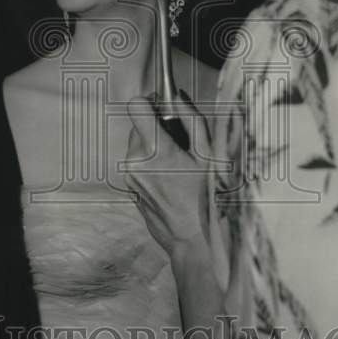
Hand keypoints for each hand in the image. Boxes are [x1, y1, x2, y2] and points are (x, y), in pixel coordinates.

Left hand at [123, 91, 210, 256]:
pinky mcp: (128, 186)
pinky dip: (149, 162)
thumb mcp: (209, 157)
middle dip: (157, 127)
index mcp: (154, 150)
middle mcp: (135, 160)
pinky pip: (136, 162)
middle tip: (180, 143)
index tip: (164, 106)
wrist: (191, 239)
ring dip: (153, 145)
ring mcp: (129, 175)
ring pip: (137, 144)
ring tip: (176, 164)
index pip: (136, 106)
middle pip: (138, 125)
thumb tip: (179, 99)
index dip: (151, 101)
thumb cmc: (205, 200)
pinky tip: (169, 177)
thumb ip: (193, 122)